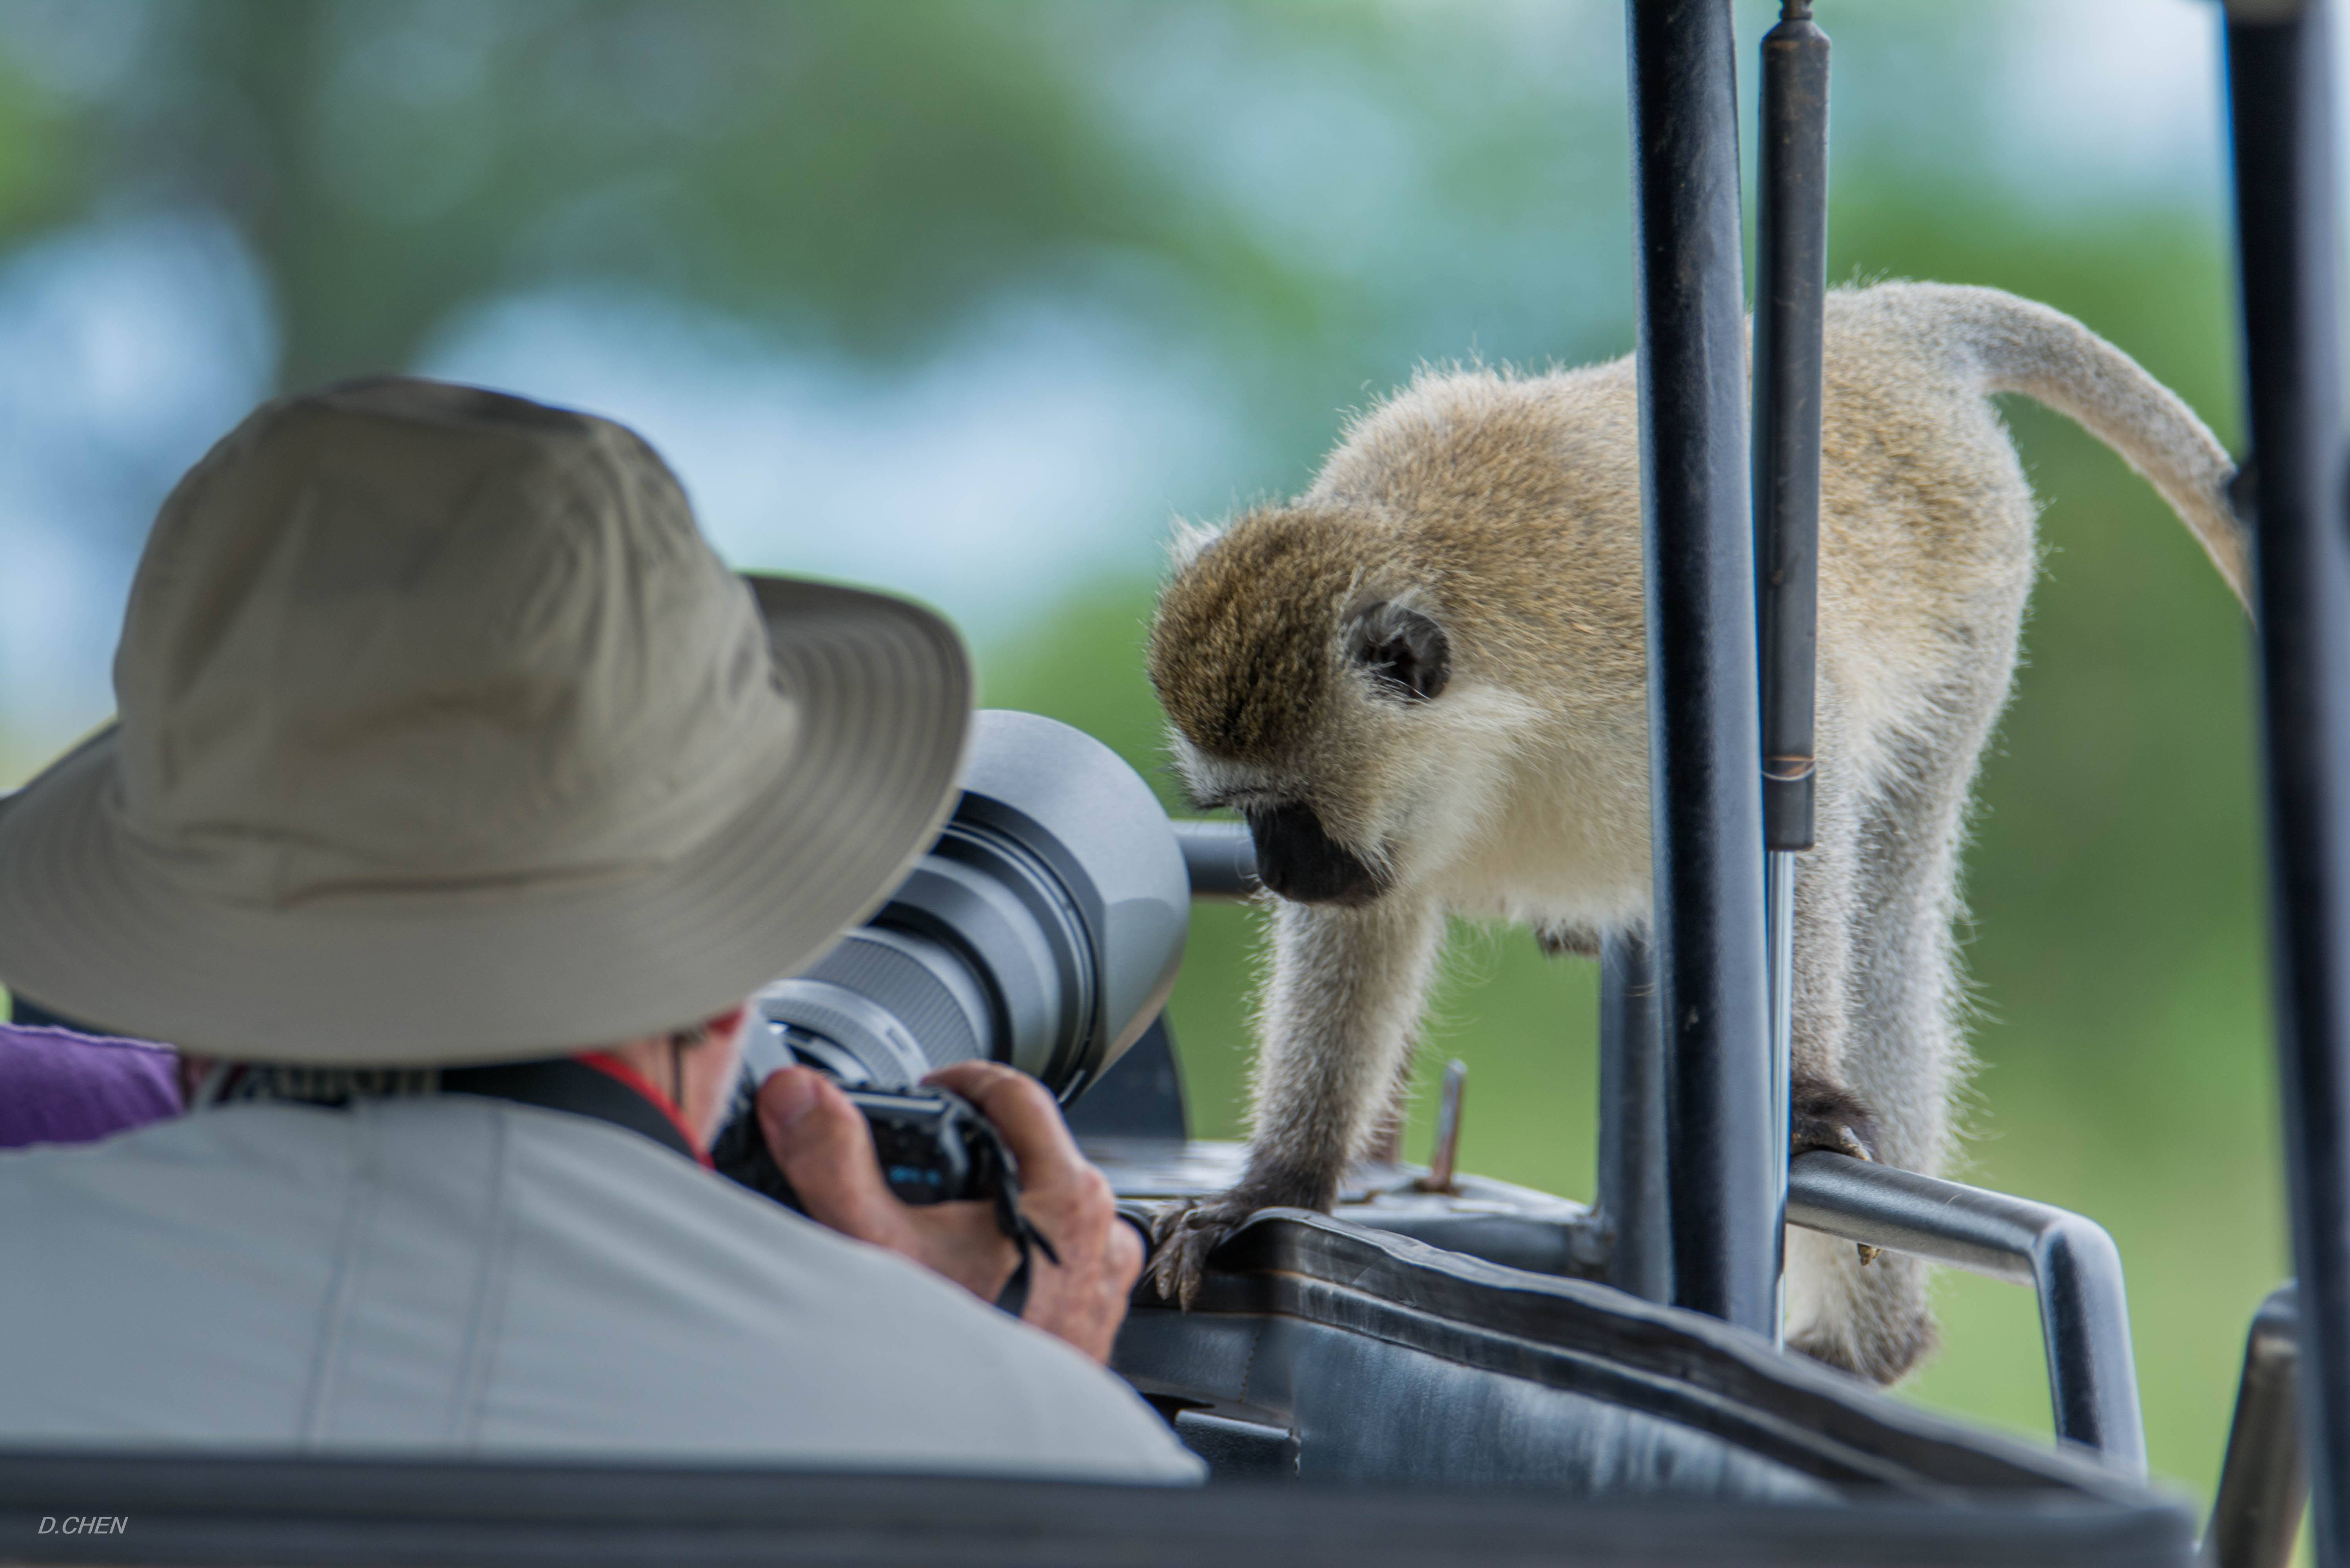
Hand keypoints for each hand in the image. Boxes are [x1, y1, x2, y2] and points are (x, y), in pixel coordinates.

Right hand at [754, 1061, 1142, 1362]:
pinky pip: (1061, 1255)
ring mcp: (1103, 1274)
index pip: (1018, 1093)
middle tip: (923, 1166)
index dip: (963, 1080)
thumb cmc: (944, 1362)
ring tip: (942, 1225)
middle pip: (1034, 1148)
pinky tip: (974, 1274)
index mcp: (1064, 1192)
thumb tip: (799, 1097)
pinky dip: (1019, 1251)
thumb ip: (831, 1160)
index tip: (930, 1090)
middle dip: (975, 1147)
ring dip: (998, 1202)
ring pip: (1048, 1205)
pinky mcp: (1096, 1314)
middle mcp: (1099, 1228)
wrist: (978, 1449)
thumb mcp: (874, 1244)